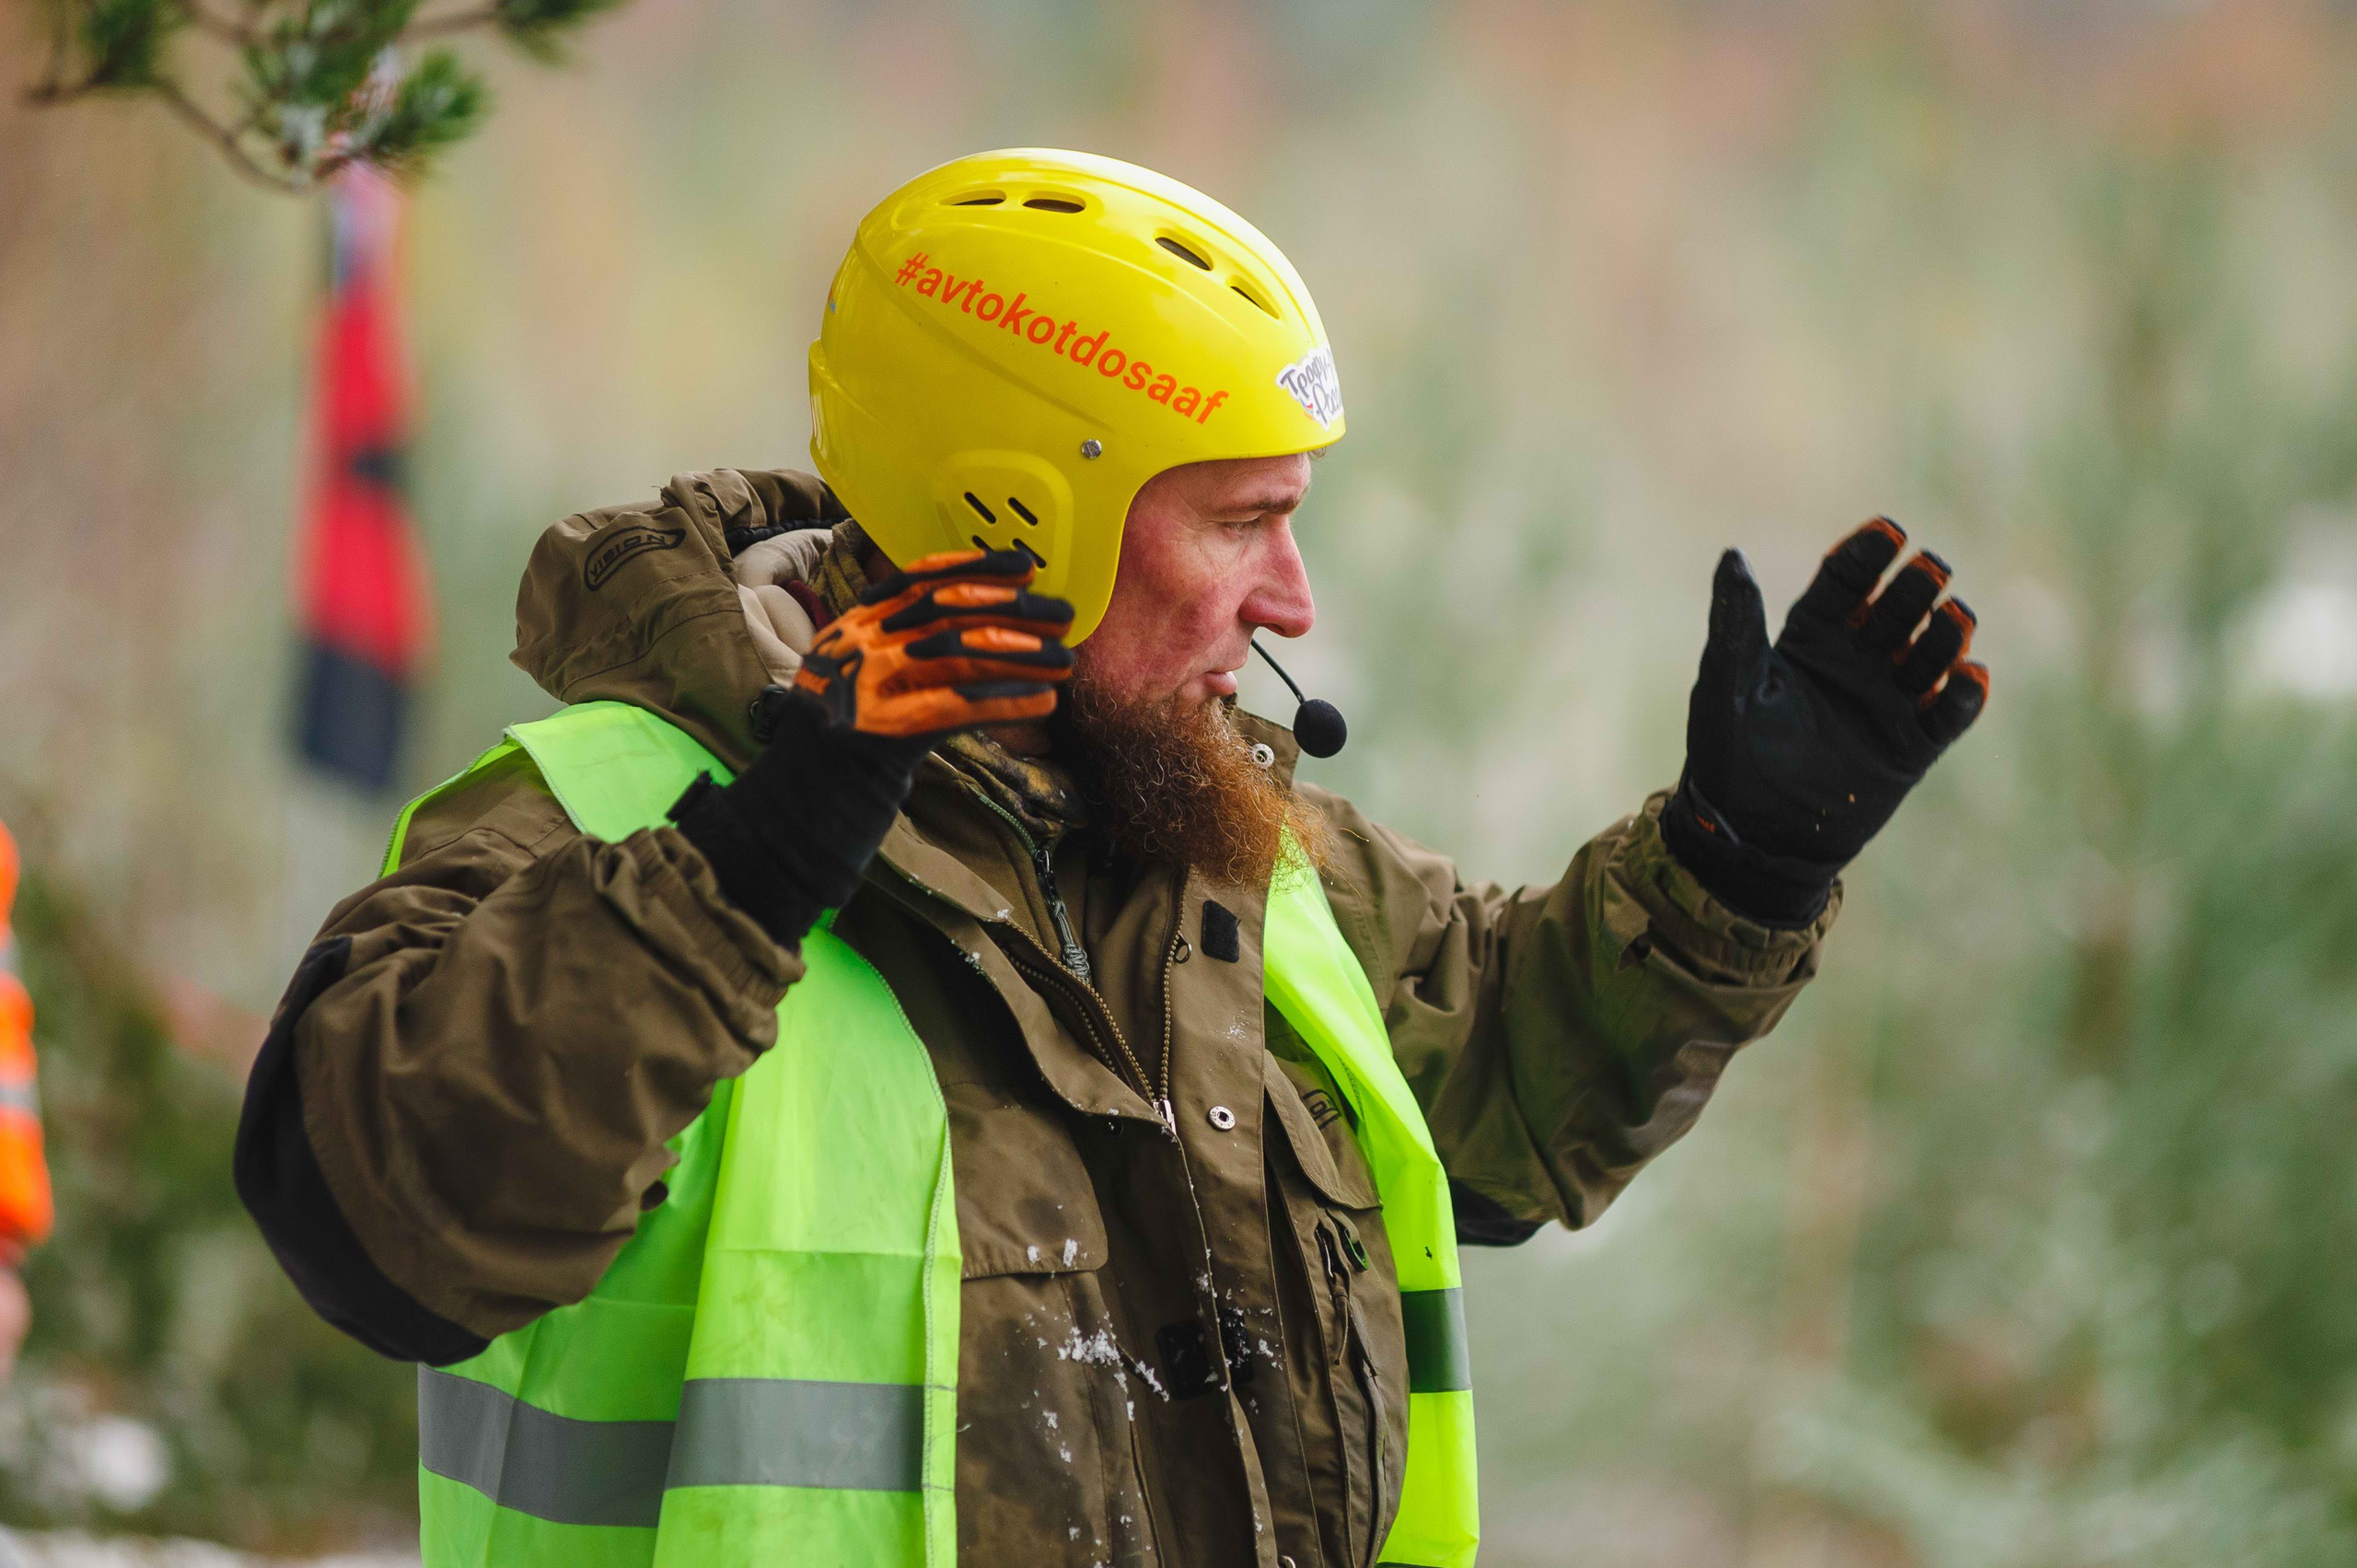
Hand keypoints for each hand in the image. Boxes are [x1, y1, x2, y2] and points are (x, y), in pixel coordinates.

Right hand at [794, 548, 1074, 739]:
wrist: (812, 783)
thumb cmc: (852, 723)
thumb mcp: (863, 665)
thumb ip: (907, 638)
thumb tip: (992, 621)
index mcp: (857, 623)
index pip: (920, 580)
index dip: (975, 568)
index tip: (1025, 567)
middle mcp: (861, 645)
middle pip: (947, 613)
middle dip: (1011, 611)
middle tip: (1063, 616)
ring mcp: (870, 685)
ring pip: (958, 656)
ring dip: (1019, 656)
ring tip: (1064, 661)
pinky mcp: (888, 729)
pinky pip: (958, 707)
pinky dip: (1004, 700)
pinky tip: (1042, 701)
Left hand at [1663, 517, 1989, 924]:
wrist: (1751, 831)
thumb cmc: (1729, 750)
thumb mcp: (1729, 680)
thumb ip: (1737, 621)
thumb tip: (1731, 556)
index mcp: (1811, 638)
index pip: (1846, 583)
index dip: (1867, 556)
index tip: (1889, 531)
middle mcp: (1855, 662)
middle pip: (1896, 611)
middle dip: (1916, 587)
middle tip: (1932, 567)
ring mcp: (1886, 702)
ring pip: (1929, 655)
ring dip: (1947, 635)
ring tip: (1956, 618)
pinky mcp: (1910, 747)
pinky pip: (1946, 716)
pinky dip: (1962, 696)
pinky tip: (1971, 675)